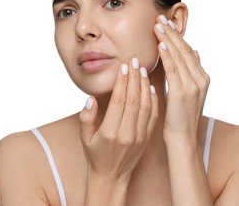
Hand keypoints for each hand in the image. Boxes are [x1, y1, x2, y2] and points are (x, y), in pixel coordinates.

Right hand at [78, 58, 158, 182]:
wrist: (112, 177)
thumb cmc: (95, 155)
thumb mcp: (84, 138)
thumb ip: (86, 118)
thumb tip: (90, 99)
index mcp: (110, 132)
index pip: (119, 101)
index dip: (122, 82)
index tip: (123, 66)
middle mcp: (127, 133)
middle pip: (134, 99)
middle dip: (135, 77)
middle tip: (135, 60)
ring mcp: (139, 135)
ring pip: (146, 105)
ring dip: (145, 85)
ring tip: (142, 69)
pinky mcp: (147, 137)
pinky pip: (153, 115)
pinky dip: (154, 100)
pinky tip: (151, 87)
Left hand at [154, 15, 209, 143]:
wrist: (183, 139)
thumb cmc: (182, 116)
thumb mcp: (190, 91)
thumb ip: (192, 71)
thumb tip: (194, 52)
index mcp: (203, 78)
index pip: (189, 51)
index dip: (177, 37)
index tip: (167, 24)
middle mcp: (201, 79)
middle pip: (185, 50)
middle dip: (172, 33)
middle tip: (161, 18)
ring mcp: (193, 86)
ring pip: (179, 57)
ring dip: (168, 40)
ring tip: (158, 26)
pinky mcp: (182, 93)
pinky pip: (174, 70)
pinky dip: (167, 56)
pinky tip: (160, 45)